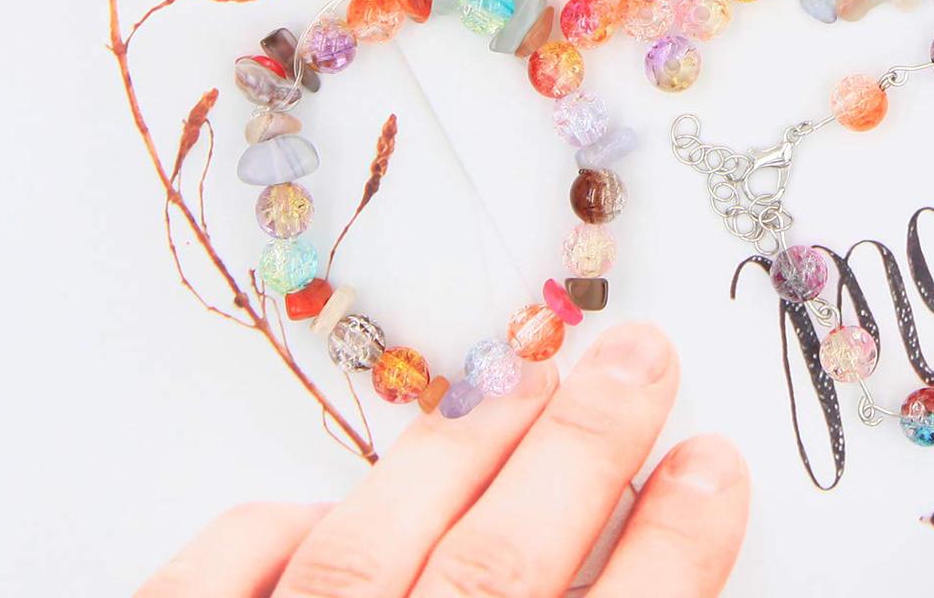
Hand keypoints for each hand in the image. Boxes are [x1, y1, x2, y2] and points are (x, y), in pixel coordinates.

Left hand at [137, 321, 747, 597]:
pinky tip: (325, 503)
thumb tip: (656, 546)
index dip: (677, 546)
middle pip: (504, 567)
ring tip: (527, 391)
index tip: (715, 464)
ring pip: (371, 552)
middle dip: (587, 448)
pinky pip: (218, 581)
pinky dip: (274, 534)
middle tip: (643, 357)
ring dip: (461, 458)